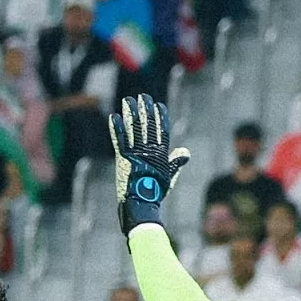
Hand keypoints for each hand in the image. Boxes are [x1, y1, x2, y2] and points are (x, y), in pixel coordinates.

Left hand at [111, 94, 190, 234]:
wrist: (142, 204)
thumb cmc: (156, 192)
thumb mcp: (169, 177)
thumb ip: (176, 162)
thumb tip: (185, 151)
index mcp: (160, 154)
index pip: (161, 131)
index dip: (160, 117)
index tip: (158, 105)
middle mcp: (149, 151)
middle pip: (148, 125)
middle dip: (145, 109)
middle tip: (143, 96)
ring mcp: (136, 154)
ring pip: (134, 129)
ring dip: (130, 114)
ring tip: (128, 101)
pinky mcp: (123, 158)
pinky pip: (119, 140)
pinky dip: (116, 128)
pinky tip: (114, 117)